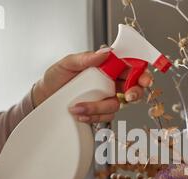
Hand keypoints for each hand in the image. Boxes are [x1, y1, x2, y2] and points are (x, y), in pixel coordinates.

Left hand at [32, 49, 152, 122]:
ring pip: (116, 105)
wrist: (43, 100)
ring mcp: (105, 98)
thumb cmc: (55, 79)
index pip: (129, 66)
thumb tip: (105, 53)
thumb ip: (85, 58)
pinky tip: (79, 114)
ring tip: (78, 107)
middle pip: (133, 87)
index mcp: (106, 66)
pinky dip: (93, 117)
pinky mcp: (99, 113)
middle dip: (134, 92)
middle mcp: (109, 82)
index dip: (141, 72)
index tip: (143, 79)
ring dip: (99, 108)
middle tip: (128, 95)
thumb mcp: (67, 64)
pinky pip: (106, 117)